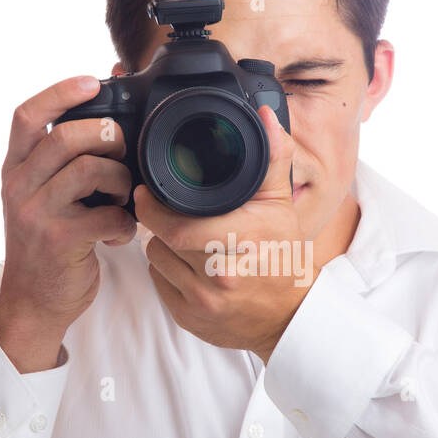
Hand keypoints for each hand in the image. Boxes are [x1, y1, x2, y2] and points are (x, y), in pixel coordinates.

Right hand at [0, 76, 136, 371]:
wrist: (32, 303)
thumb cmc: (47, 245)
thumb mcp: (40, 197)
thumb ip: (60, 161)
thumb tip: (100, 109)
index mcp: (14, 170)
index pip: (26, 116)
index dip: (60, 93)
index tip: (92, 82)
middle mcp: (18, 187)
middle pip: (66, 136)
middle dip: (107, 137)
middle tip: (122, 155)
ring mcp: (36, 214)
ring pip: (90, 170)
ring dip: (121, 180)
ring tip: (123, 198)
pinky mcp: (61, 240)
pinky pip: (108, 215)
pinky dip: (125, 223)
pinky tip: (120, 233)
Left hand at [136, 104, 317, 363]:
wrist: (287, 318)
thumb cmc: (283, 257)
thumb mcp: (282, 206)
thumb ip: (272, 159)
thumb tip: (265, 117)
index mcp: (243, 242)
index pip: (176, 225)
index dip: (154, 206)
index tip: (149, 192)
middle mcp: (221, 276)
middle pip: (162, 240)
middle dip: (158, 221)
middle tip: (161, 208)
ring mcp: (204, 302)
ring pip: (157, 260)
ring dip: (162, 245)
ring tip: (184, 238)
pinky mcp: (189, 319)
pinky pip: (160, 284)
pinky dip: (167, 271)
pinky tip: (188, 265)